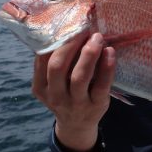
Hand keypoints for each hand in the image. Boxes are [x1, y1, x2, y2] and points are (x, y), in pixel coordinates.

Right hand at [32, 33, 115, 151]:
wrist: (77, 126)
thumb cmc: (66, 94)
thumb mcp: (52, 84)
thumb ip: (53, 63)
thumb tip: (63, 28)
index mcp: (40, 87)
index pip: (42, 60)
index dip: (55, 40)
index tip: (67, 25)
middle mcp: (56, 96)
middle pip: (58, 66)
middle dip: (71, 44)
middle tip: (84, 29)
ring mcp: (76, 103)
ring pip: (80, 76)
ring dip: (89, 53)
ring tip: (97, 38)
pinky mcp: (96, 105)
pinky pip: (102, 84)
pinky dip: (107, 66)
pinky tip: (110, 52)